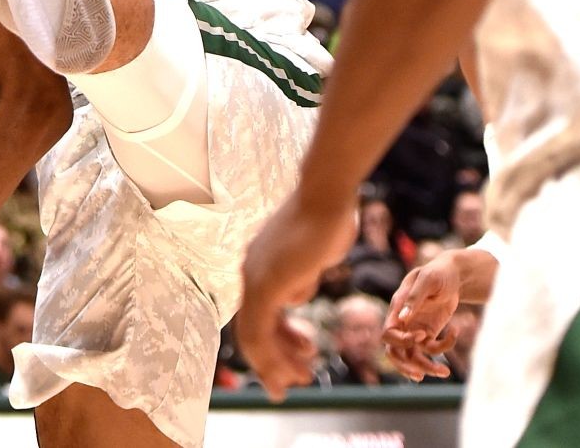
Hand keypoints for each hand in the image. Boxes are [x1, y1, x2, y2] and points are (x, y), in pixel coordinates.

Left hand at [239, 189, 355, 401]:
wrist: (328, 195)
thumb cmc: (328, 219)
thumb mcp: (313, 258)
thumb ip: (302, 276)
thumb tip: (298, 293)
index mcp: (259, 266)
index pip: (259, 315)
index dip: (276, 343)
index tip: (297, 360)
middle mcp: (250, 272)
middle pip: (252, 329)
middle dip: (272, 362)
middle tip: (291, 383)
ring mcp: (255, 277)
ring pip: (254, 334)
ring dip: (276, 362)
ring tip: (301, 378)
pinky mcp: (265, 282)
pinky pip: (260, 328)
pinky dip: (274, 352)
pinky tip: (296, 364)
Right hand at [383, 256, 463, 380]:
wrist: (452, 275)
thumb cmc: (437, 273)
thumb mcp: (427, 281)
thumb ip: (414, 298)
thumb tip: (402, 319)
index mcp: (397, 309)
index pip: (388, 333)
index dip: (402, 340)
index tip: (421, 336)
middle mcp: (403, 322)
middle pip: (394, 352)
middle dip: (406, 366)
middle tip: (421, 375)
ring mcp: (415, 329)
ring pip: (412, 356)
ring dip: (427, 367)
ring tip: (445, 373)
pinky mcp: (429, 333)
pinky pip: (431, 349)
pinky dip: (444, 347)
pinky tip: (455, 332)